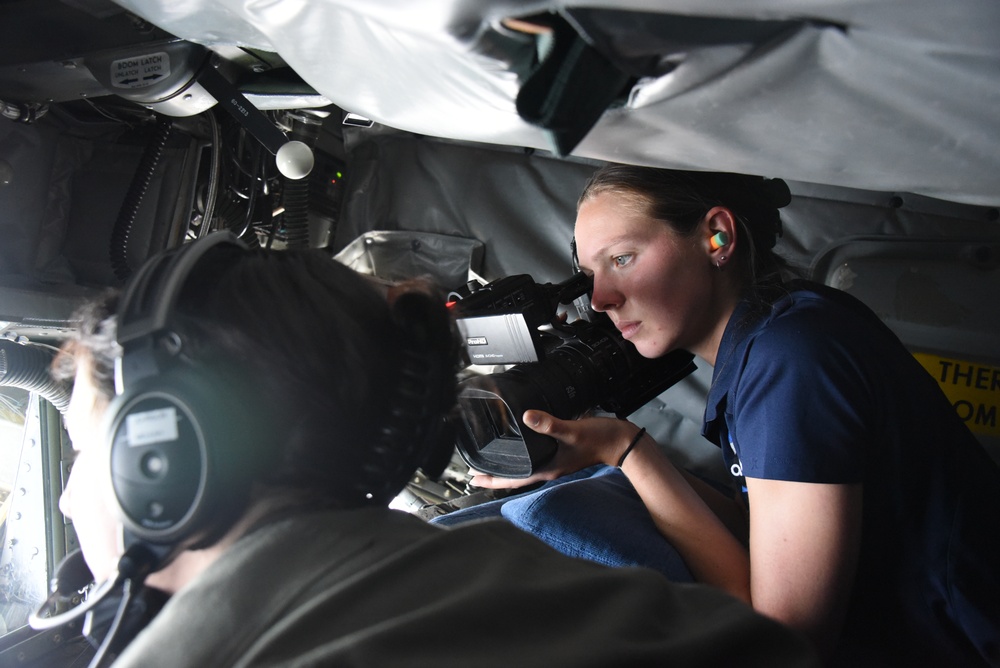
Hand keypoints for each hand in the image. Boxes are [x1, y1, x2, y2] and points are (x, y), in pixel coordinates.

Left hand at [469, 410, 639, 488]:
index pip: (514, 480)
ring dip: (507, 465)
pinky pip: (536, 457)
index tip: (473, 477)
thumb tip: (528, 417)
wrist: (621, 441)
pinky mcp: (561, 453)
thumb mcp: (572, 431)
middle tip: (474, 470)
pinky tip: (520, 446)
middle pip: (515, 476)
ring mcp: (555, 462)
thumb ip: (550, 425)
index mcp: (548, 468)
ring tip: (491, 461)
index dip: (493, 480)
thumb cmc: (600, 439)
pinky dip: (523, 454)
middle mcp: (549, 468)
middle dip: (494, 475)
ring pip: (525, 467)